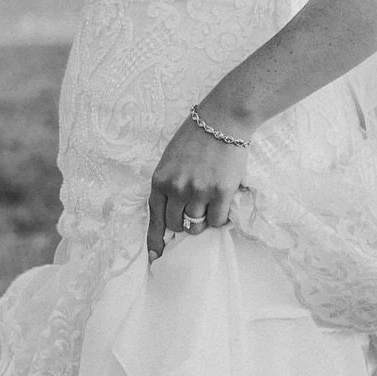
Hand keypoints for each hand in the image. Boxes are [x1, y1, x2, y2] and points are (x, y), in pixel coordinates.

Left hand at [146, 116, 248, 261]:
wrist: (222, 120)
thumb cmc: (196, 137)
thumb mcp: (170, 160)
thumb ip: (167, 185)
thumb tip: (172, 213)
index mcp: (160, 180)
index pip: (154, 218)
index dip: (155, 240)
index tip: (156, 255)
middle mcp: (177, 189)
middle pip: (176, 225)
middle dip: (184, 224)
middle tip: (194, 213)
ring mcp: (199, 192)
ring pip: (196, 226)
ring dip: (202, 222)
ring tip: (209, 206)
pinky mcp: (221, 192)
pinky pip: (216, 221)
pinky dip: (218, 219)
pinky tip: (221, 206)